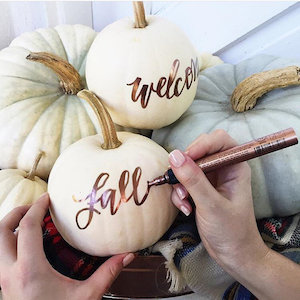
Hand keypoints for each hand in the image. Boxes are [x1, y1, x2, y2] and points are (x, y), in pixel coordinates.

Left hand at [0, 193, 134, 299]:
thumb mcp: (86, 297)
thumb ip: (107, 274)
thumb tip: (126, 256)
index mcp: (30, 270)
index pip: (27, 228)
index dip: (37, 207)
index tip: (48, 198)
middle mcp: (11, 273)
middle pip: (0, 232)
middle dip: (14, 213)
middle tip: (32, 207)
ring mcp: (4, 281)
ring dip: (8, 228)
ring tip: (27, 222)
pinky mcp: (5, 286)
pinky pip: (1, 257)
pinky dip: (10, 243)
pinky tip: (28, 246)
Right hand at [169, 129, 267, 268]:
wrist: (233, 255)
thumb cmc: (232, 231)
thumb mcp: (211, 205)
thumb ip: (193, 179)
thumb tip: (174, 155)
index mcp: (235, 166)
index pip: (219, 140)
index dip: (201, 144)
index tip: (184, 157)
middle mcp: (223, 169)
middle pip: (199, 151)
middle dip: (186, 167)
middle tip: (179, 181)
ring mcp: (211, 179)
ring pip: (188, 167)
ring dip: (180, 183)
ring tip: (183, 201)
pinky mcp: (200, 190)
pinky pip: (184, 182)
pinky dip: (180, 194)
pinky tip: (185, 208)